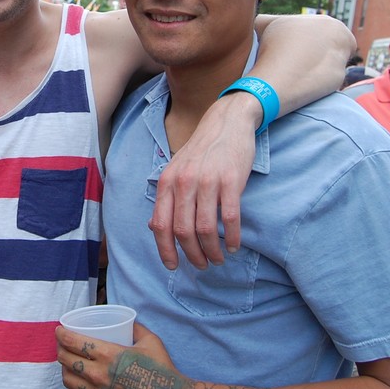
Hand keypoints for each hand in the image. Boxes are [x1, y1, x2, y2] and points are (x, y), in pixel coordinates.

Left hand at [57, 323, 180, 388]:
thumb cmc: (162, 370)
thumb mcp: (150, 341)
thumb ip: (136, 328)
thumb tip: (128, 320)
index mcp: (109, 355)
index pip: (74, 342)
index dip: (61, 335)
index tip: (59, 330)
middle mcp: (99, 375)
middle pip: (66, 360)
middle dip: (60, 349)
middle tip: (62, 345)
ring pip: (68, 380)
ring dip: (64, 369)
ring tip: (68, 364)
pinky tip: (75, 384)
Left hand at [150, 94, 257, 269]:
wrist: (227, 122)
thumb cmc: (202, 151)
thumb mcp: (177, 170)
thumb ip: (168, 197)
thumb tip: (156, 228)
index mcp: (167, 182)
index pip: (160, 224)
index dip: (165, 250)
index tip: (173, 266)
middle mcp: (183, 182)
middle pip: (182, 231)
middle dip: (192, 255)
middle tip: (202, 265)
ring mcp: (207, 181)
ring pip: (205, 229)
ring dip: (212, 251)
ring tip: (218, 259)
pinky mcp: (231, 180)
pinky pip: (229, 218)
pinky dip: (231, 238)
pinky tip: (233, 246)